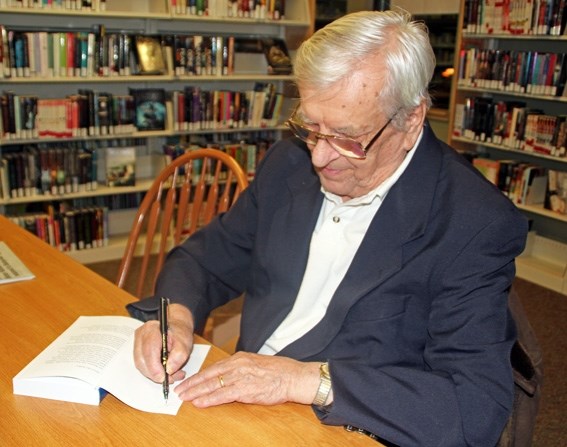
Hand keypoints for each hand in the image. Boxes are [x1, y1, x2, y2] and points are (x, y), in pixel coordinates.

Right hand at [133, 303, 194, 382]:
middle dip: (155, 374)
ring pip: (141, 365)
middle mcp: (141, 335)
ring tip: (171, 375)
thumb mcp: (185, 342)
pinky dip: (153, 372)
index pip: (149, 351)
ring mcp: (137, 343)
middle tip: (170, 379)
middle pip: (142, 360)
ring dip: (154, 375)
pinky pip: (142, 365)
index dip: (155, 368)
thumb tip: (169, 369)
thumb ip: (179, 355)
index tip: (164, 378)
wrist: (176, 328)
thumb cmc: (180, 334)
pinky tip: (164, 372)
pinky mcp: (137, 351)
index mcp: (152, 329)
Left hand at [174, 351, 323, 407]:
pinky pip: (222, 395)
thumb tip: (227, 376)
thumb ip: (241, 369)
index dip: (199, 375)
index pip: (214, 367)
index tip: (188, 381)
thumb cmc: (278, 372)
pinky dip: (209, 399)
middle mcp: (237, 365)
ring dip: (196, 391)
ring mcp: (240, 376)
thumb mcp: (256, 364)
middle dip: (192, 383)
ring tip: (184, 397)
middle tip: (179, 390)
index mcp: (240, 358)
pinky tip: (199, 403)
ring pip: (212, 384)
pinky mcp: (245, 389)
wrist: (293, 377)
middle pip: (209, 375)